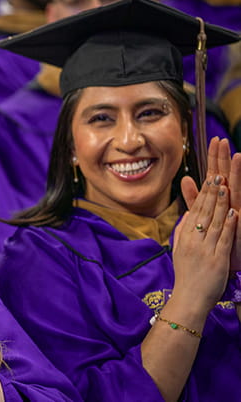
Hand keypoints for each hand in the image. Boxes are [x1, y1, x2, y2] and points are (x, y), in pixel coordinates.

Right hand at [173, 172, 235, 313]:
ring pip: (213, 222)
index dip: (203, 194)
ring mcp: (204, 249)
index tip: (209, 179)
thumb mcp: (179, 251)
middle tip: (217, 175)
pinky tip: (233, 212)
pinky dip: (228, 225)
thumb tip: (187, 216)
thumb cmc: (187, 276)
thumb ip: (183, 232)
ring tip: (224, 188)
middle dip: (211, 194)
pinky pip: (223, 239)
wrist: (189, 299)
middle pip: (203, 213)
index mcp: (185, 238)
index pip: (195, 211)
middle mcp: (193, 241)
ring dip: (220, 204)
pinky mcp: (217, 259)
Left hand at [182, 137, 240, 269]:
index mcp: (221, 200)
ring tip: (237, 156)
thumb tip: (186, 179)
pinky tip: (235, 189)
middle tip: (222, 140)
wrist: (230, 262)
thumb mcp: (203, 214)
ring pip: (239, 190)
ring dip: (238, 174)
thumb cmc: (218, 238)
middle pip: (227, 177)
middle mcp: (232, 204)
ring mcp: (239, 213)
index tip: (213, 140)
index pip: (216, 175)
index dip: (215, 159)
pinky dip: (240, 199)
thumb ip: (194, 197)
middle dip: (225, 159)